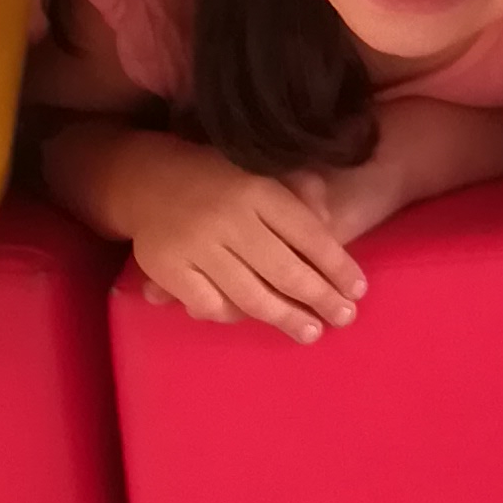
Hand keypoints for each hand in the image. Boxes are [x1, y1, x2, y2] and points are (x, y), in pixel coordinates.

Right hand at [113, 134, 367, 344]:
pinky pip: (209, 304)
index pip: (308, 234)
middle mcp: (229, 217)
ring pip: (250, 294)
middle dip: (320, 298)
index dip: (337, 265)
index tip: (358, 289)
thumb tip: (330, 224)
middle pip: (285, 270)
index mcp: (257, 189)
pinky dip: (232, 316)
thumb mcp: (260, 169)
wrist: (145, 178)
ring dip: (285, 317)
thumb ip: (299, 192)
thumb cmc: (217, 178)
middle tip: (344, 318)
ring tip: (310, 332)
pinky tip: (253, 320)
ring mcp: (196, 245)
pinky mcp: (168, 267)